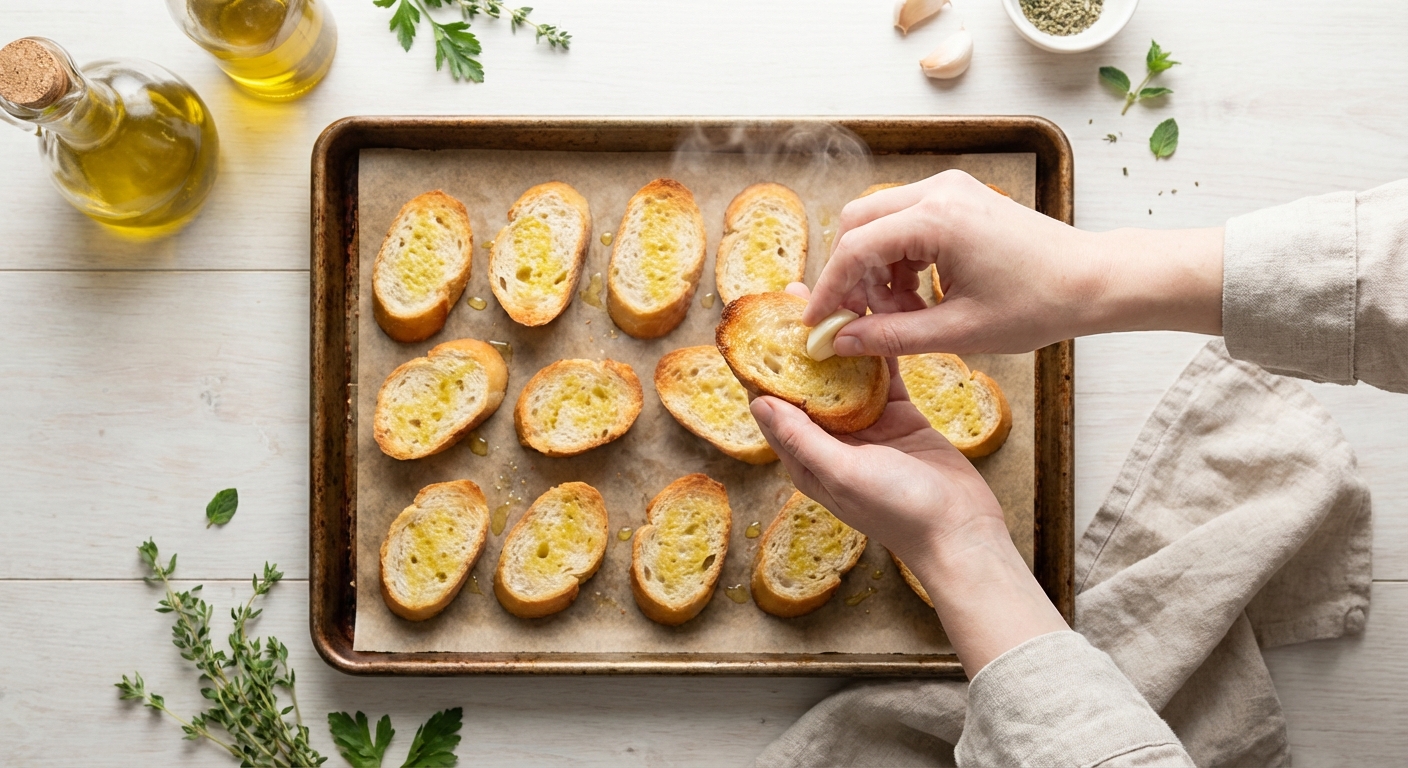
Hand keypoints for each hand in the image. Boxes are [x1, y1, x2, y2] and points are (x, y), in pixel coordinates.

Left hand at [752, 284, 1068, 675]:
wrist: (961, 531)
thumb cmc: (899, 511)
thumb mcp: (842, 473)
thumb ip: (802, 438)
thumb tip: (758, 402)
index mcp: (807, 460)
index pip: (774, 407)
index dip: (763, 368)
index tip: (755, 327)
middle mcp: (831, 442)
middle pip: (807, 383)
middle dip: (799, 342)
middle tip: (793, 293)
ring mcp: (866, 428)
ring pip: (844, 374)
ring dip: (837, 339)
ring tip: (832, 295)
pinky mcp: (898, 417)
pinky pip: (880, 377)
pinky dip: (876, 351)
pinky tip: (871, 318)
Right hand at [801, 170, 1223, 356]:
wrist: (1093, 279)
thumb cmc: (1039, 303)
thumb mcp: (959, 331)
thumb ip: (893, 336)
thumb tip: (842, 342)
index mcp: (936, 219)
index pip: (855, 249)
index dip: (830, 290)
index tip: (817, 325)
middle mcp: (937, 192)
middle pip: (857, 224)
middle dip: (849, 275)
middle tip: (856, 321)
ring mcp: (949, 190)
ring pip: (879, 223)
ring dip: (875, 269)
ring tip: (898, 316)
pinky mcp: (958, 199)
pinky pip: (905, 223)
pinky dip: (898, 260)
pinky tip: (917, 298)